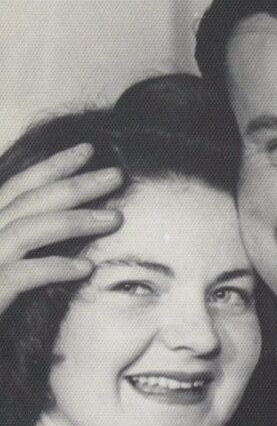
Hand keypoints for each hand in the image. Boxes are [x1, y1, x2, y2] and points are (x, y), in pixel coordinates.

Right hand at [0, 143, 123, 316]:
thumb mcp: (7, 263)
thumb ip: (26, 241)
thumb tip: (72, 224)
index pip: (17, 188)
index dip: (51, 166)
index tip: (88, 150)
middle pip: (27, 202)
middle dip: (74, 184)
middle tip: (117, 174)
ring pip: (27, 231)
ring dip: (75, 221)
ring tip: (115, 219)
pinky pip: (21, 275)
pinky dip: (54, 267)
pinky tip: (87, 268)